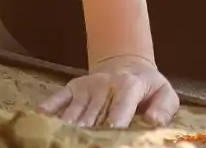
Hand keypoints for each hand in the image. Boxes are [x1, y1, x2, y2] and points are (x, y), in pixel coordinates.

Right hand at [38, 53, 179, 128]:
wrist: (126, 64)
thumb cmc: (147, 87)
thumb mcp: (164, 93)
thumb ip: (163, 108)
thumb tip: (153, 122)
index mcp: (128, 86)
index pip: (119, 109)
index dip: (115, 125)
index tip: (111, 138)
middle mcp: (103, 85)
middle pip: (92, 116)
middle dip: (87, 134)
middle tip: (83, 143)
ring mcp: (85, 87)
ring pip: (73, 112)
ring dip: (67, 128)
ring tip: (63, 140)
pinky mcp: (72, 88)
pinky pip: (57, 99)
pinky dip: (48, 110)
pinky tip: (40, 121)